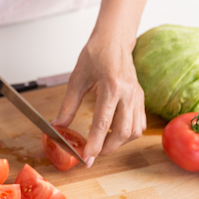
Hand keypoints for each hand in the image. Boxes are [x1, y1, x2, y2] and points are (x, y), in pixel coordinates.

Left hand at [53, 37, 145, 166]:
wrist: (113, 41)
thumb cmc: (94, 56)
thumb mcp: (76, 80)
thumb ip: (67, 106)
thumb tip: (58, 126)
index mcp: (111, 87)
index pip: (103, 123)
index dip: (94, 143)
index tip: (87, 158)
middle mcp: (129, 94)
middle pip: (123, 132)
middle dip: (108, 148)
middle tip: (92, 155)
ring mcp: (138, 96)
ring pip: (135, 131)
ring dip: (119, 143)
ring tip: (102, 145)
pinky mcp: (141, 98)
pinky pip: (139, 123)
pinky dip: (128, 134)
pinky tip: (114, 133)